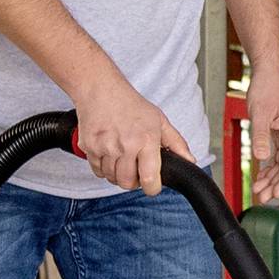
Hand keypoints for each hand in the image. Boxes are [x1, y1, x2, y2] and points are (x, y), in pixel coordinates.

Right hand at [72, 74, 191, 193]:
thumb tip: (189, 160)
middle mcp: (125, 145)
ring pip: (111, 178)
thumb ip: (176, 143)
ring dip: (118, 175)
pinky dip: (103, 168)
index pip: (149, 179)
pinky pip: (97, 171)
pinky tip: (109, 155)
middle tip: (136, 171)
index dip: (152, 188)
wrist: (100, 89)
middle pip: (127, 183)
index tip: (152, 186)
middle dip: (134, 182)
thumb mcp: (159, 120)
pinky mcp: (90, 147)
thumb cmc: (131, 104)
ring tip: (122, 159)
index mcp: (146, 140)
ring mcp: (105, 147)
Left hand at [248, 78, 278, 199]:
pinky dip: (268, 166)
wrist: (268, 71)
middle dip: (275, 183)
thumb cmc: (268, 87)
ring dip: (271, 177)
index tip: (275, 194)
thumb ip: (261, 136)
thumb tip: (261, 158)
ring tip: (259, 190)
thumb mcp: (261, 113)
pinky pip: (275, 154)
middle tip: (263, 197)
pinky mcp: (278, 132)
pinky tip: (261, 175)